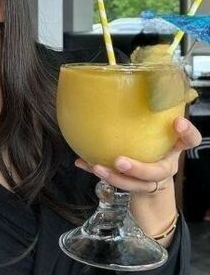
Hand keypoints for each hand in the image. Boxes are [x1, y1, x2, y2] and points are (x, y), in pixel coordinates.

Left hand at [75, 116, 200, 193]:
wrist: (150, 181)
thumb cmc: (151, 146)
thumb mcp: (154, 130)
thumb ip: (147, 115)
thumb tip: (120, 88)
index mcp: (173, 148)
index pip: (190, 140)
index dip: (187, 132)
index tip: (177, 122)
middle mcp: (165, 165)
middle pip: (159, 171)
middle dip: (139, 168)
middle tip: (120, 161)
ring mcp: (150, 180)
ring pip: (137, 184)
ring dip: (115, 177)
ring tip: (97, 167)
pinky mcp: (135, 187)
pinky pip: (118, 184)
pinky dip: (100, 173)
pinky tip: (84, 163)